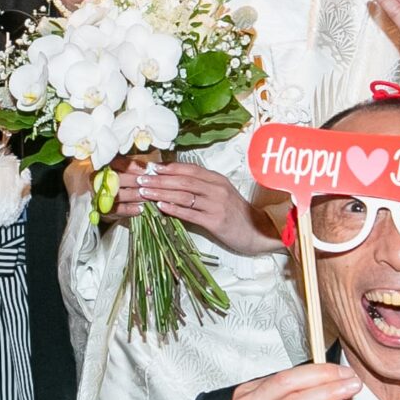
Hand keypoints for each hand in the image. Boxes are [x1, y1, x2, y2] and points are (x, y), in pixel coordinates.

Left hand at [133, 160, 272, 255]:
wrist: (258, 231)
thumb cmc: (237, 214)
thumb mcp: (222, 194)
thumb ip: (203, 187)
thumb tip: (176, 182)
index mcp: (218, 180)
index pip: (190, 169)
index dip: (170, 167)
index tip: (152, 167)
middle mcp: (217, 189)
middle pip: (184, 181)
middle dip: (160, 179)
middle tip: (141, 179)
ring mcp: (217, 204)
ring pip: (184, 195)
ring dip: (162, 192)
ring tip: (145, 191)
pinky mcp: (216, 221)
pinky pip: (190, 213)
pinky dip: (174, 209)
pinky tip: (161, 207)